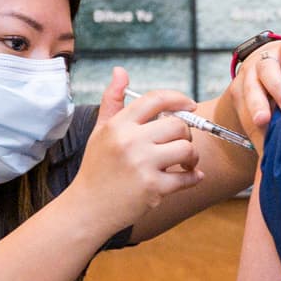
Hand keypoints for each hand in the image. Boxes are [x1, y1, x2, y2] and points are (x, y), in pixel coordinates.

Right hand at [71, 67, 203, 235]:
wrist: (87, 208)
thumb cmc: (96, 168)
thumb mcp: (100, 131)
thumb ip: (113, 100)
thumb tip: (120, 71)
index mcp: (119, 125)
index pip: (156, 99)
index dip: (178, 98)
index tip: (189, 105)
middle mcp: (131, 142)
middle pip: (177, 125)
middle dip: (185, 133)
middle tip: (181, 144)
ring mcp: (142, 166)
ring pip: (186, 149)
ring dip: (192, 156)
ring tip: (185, 162)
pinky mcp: (153, 189)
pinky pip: (186, 178)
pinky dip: (193, 177)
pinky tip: (190, 177)